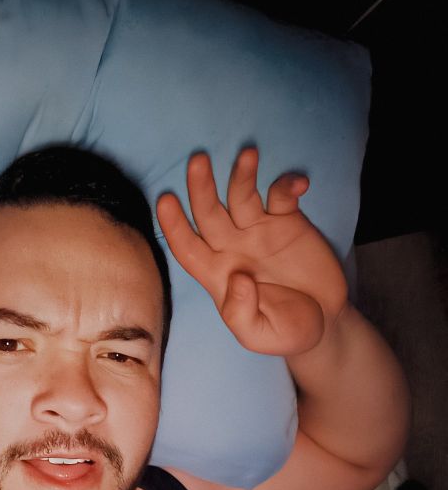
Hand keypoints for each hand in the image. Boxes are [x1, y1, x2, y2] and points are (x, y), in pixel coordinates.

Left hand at [156, 148, 347, 356]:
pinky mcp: (288, 222)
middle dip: (201, 187)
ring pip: (242, 196)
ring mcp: (259, 231)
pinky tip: (299, 185)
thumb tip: (238, 279)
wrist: (323, 321)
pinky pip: (282, 196)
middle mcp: (232, 247)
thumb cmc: (284, 332)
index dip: (174, 226)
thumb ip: (241, 313)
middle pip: (209, 212)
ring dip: (243, 175)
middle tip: (198, 162)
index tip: (165, 201)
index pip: (188, 247)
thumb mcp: (259, 334)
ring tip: (248, 155)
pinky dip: (288, 185)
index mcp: (217, 274)